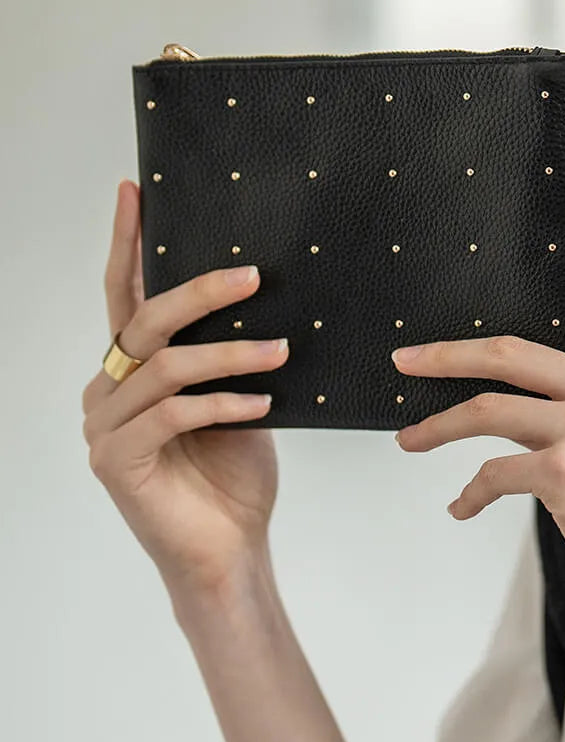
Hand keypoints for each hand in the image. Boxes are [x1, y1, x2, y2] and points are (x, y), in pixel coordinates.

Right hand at [81, 180, 289, 597]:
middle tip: (254, 276)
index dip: (127, 243)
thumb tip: (264, 295)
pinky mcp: (117, 461)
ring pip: (166, 365)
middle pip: (143, 321)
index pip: (125, 296)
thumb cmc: (232, 473)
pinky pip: (174, 413)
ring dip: (231, 354)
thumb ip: (229, 354)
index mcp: (130, 370)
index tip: (135, 192)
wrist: (229, 550)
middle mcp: (107, 390)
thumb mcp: (237, 397)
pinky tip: (260, 404)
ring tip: (282, 351)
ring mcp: (105, 427)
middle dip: (201, 292)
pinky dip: (223, 403)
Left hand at [391, 162, 564, 630]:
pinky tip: (460, 508)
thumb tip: (502, 402)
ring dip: (435, 427)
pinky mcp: (563, 470)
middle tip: (401, 357)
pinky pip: (491, 471)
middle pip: (507, 349)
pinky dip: (469, 494)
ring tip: (408, 439)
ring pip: (485, 408)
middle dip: (444, 355)